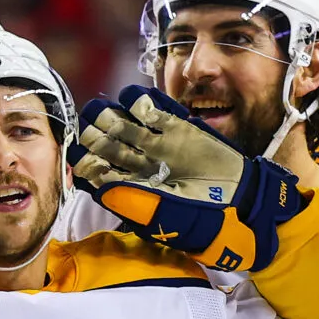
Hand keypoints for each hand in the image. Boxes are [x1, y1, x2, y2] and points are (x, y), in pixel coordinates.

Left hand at [69, 85, 305, 269]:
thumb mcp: (160, 216)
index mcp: (128, 186)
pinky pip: (152, 109)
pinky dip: (140, 102)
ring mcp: (156, 143)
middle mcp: (137, 163)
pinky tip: (138, 103)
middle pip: (105, 142)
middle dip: (95, 134)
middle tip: (95, 129)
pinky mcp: (176, 127)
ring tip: (108, 112)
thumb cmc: (197, 216)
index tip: (82, 154)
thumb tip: (99, 187)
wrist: (236, 201)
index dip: (84, 159)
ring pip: (122, 123)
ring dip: (110, 115)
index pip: (95, 168)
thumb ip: (130, 202)